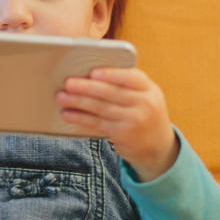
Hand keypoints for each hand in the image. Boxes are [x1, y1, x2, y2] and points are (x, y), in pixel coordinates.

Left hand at [56, 68, 178, 180]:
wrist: (158, 147)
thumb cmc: (144, 115)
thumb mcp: (146, 97)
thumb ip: (127, 86)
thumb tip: (91, 75)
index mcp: (150, 89)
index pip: (131, 77)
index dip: (111, 74)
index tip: (93, 72)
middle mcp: (145, 104)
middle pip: (111, 93)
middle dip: (87, 87)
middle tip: (68, 83)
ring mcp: (134, 120)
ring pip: (101, 108)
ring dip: (78, 102)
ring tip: (61, 97)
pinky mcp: (123, 134)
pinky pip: (97, 124)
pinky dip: (80, 118)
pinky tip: (68, 114)